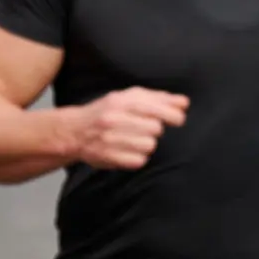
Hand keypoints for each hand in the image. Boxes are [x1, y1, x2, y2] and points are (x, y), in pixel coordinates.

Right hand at [73, 87, 188, 169]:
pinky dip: (138, 158)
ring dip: (148, 144)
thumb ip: (159, 98)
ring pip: (149, 145)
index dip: (172, 115)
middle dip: (156, 130)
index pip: (155, 108)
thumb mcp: (130, 98)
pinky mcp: (107, 157)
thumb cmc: (109, 111)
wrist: (74, 130)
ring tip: (137, 140)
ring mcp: (109, 139)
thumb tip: (184, 103)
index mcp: (122, 102)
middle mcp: (114, 119)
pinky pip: (139, 161)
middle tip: (146, 129)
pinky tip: (130, 151)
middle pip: (155, 129)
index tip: (178, 120)